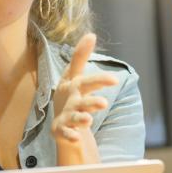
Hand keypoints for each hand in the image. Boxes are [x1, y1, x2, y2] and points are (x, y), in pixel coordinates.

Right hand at [51, 34, 117, 164]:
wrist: (59, 119)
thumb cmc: (71, 94)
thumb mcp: (75, 76)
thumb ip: (80, 57)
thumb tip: (91, 34)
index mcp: (72, 85)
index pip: (84, 77)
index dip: (97, 77)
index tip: (112, 73)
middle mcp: (69, 99)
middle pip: (80, 98)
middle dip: (90, 100)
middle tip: (104, 103)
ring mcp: (65, 114)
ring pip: (74, 117)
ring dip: (80, 118)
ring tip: (88, 120)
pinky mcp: (61, 130)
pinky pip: (65, 133)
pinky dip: (70, 136)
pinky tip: (76, 138)